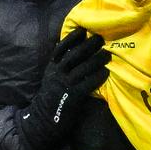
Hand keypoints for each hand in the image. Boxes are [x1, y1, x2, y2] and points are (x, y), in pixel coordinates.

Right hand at [20, 30, 109, 149]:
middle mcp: (57, 74)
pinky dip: (97, 77)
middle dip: (87, 45)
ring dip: (96, 60)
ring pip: (82, 68)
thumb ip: (59, 66)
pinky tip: (105, 72)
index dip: (71, 38)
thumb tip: (71, 51)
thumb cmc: (51, 98)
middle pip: (74, 55)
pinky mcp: (73, 97)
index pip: (61, 49)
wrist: (43, 120)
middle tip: (100, 38)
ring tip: (107, 54)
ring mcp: (65, 85)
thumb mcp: (51, 78)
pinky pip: (87, 84)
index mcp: (52, 68)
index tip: (82, 30)